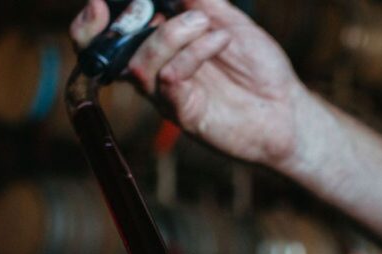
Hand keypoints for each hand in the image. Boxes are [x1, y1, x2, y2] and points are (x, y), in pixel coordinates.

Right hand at [70, 0, 308, 167]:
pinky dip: (193, 52)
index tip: (102, 2)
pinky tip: (221, 41)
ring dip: (171, 33)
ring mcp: (167, 96)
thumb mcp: (228, 20)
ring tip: (207, 23)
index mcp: (160, 47)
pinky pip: (170, 79)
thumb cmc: (259, 67)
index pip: (111, 35)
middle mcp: (156, 72)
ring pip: (139, 64)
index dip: (94, 21)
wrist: (288, 109)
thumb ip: (198, 0)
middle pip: (106, 55)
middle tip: (144, 8)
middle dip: (114, 27)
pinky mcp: (184, 114)